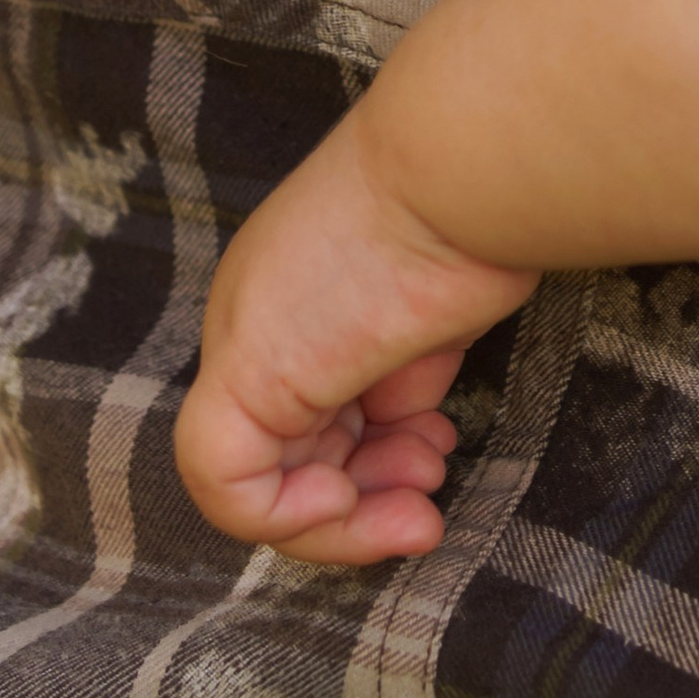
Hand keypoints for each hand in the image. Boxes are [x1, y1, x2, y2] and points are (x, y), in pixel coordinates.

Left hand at [175, 111, 536, 565]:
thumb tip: (404, 424)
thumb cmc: (469, 222)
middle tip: (426, 513)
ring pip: (261, 487)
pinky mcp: (240, 379)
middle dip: (368, 499)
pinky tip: (350, 499)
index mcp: (304, 297)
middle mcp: (263, 322)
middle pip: (296, 453)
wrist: (460, 172)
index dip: (374, 453)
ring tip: (419, 511)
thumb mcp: (431, 316)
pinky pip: (229, 489)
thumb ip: (404, 371)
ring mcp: (244, 347)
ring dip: (345, 525)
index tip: (437, 454)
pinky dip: (288, 521)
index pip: (318, 407)